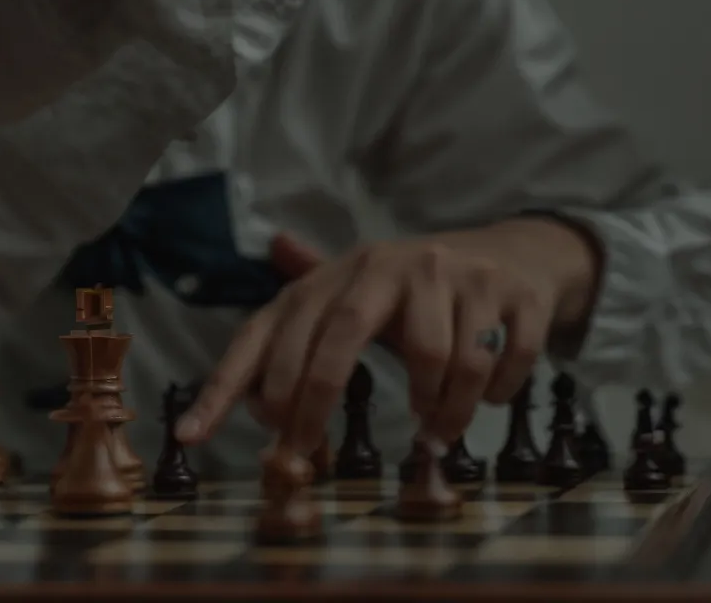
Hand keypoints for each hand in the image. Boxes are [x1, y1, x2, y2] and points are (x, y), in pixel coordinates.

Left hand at [177, 219, 597, 451]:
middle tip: (312, 456)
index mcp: (341, 275)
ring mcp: (456, 276)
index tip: (192, 435)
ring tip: (434, 428)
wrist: (517, 255)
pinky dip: (490, 395)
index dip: (228, 382)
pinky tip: (483, 400)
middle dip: (318, 403)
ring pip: (437, 358)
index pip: (272, 327)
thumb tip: (233, 329)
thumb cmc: (417, 293)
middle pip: (342, 336)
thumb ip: (297, 324)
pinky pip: (498, 362)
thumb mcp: (353, 298)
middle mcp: (391, 266)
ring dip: (436, 409)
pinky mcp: (511, 296)